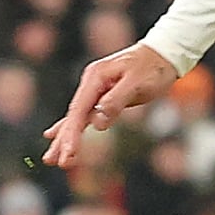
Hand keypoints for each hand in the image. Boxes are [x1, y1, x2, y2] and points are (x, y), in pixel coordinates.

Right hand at [43, 42, 178, 171]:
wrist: (164, 53)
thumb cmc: (153, 68)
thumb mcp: (137, 83)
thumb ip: (116, 101)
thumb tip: (97, 122)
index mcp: (96, 77)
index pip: (79, 110)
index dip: (72, 133)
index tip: (68, 154)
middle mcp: (91, 82)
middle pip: (73, 115)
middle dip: (64, 139)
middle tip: (53, 161)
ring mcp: (95, 89)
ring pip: (76, 117)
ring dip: (64, 137)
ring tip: (50, 159)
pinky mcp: (103, 96)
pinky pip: (84, 115)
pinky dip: (71, 127)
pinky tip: (55, 135)